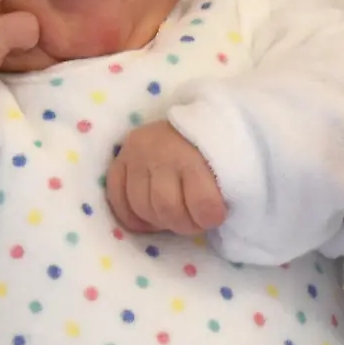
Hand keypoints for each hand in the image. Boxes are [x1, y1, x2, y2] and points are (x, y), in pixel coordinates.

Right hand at [106, 118, 226, 235]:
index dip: (209, 219)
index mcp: (194, 155)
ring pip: (140, 207)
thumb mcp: (227, 163)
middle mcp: (160, 152)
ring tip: (173, 218)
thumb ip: (221, 189)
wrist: (189, 120)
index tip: (214, 217)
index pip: (202, 203)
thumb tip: (211, 218)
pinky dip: (131, 217)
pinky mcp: (120, 159)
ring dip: (159, 222)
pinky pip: (116, 197)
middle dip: (183, 224)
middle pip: (167, 208)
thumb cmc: (212, 148)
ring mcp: (136, 155)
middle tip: (193, 221)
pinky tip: (148, 221)